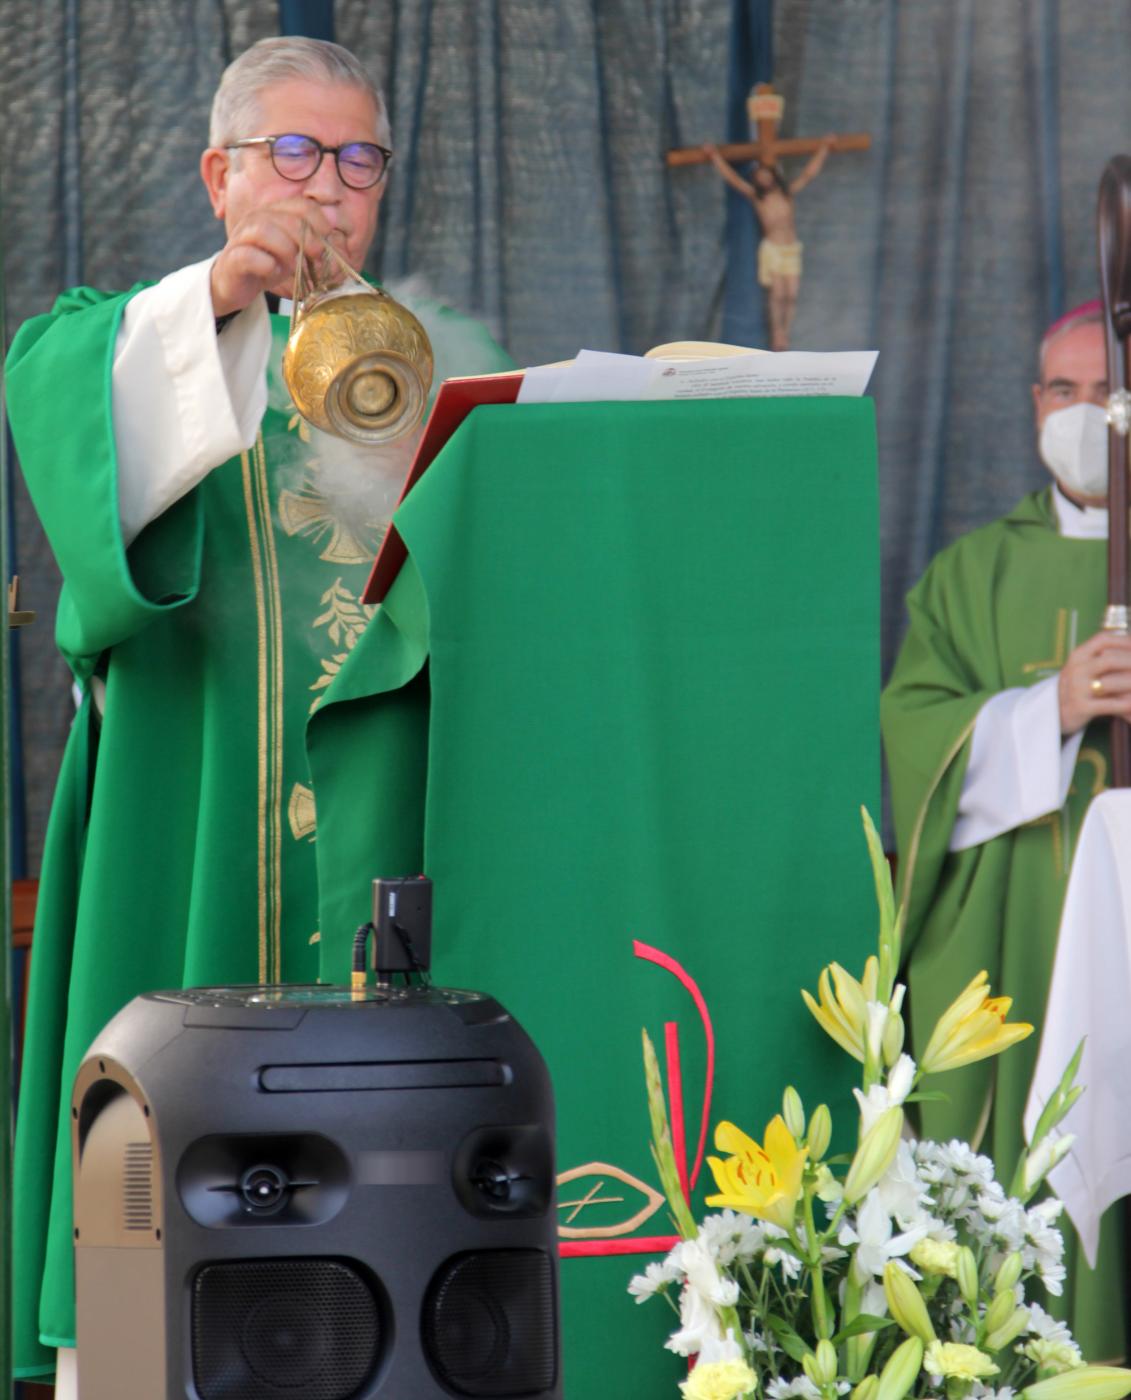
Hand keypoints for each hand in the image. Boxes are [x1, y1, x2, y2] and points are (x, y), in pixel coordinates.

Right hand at [210, 196, 334, 317]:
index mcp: (276, 214)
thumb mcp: (297, 256)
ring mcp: (242, 237)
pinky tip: (274, 272)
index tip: (328, 240)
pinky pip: (249, 256)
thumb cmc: (269, 267)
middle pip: (287, 218)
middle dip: (308, 239)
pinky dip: (266, 265)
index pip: (302, 205)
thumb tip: (341, 252)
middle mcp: (257, 219)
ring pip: (264, 230)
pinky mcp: (232, 259)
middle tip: (316, 258)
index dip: (319, 221)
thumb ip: (316, 250)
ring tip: (294, 267)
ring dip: (286, 249)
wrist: (236, 285)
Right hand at [1057, 631, 1130, 733]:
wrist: (1055, 713)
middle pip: (1110, 659)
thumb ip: (1104, 657)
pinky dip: (1127, 705)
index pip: (1103, 640)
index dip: (1125, 641)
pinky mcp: (1081, 707)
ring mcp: (1077, 689)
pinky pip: (1110, 705)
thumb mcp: (1084, 668)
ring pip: (1111, 683)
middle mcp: (1076, 669)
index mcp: (1078, 656)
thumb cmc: (1079, 687)